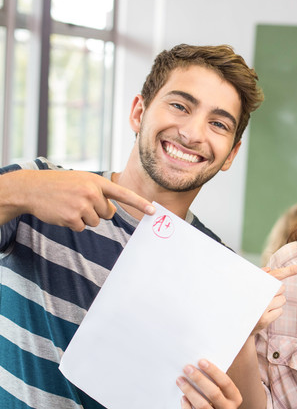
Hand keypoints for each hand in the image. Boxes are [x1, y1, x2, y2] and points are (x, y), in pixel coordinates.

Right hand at [14, 169, 153, 229]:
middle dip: (95, 211)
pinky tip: (62, 212)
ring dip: (83, 217)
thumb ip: (99, 192)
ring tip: (69, 205)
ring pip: (95, 222)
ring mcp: (82, 205)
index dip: (140, 203)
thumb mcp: (82, 181)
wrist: (32, 188)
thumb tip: (111, 213)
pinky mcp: (72, 217)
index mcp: (97, 181)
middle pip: (107, 213)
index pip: (123, 194)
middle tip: (78, 201)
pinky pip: (82, 228)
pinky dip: (73, 223)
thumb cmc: (60, 185)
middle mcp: (92, 192)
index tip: (153, 211)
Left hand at [176, 359, 241, 408]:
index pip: (226, 383)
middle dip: (199, 379)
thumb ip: (215, 381)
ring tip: (180, 380)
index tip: (200, 361)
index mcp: (236, 399)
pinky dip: (186, 408)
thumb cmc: (213, 403)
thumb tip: (200, 363)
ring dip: (190, 391)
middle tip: (187, 369)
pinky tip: (182, 398)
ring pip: (202, 406)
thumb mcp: (220, 393)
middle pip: (214, 394)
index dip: (213, 371)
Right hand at [250, 263, 296, 335]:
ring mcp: (262, 308)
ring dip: (276, 303)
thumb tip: (268, 269)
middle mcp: (259, 295)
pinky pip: (280, 311)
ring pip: (282, 300)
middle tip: (266, 297)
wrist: (239, 324)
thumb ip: (259, 276)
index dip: (292, 269)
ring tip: (264, 306)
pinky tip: (265, 314)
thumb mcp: (250, 286)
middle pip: (281, 288)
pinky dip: (275, 312)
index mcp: (257, 284)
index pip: (277, 274)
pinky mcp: (265, 319)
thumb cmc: (247, 301)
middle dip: (277, 292)